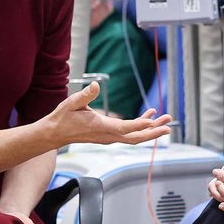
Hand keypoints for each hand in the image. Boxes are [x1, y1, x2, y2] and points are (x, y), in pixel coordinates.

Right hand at [47, 82, 171, 146]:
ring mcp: (109, 137)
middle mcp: (107, 135)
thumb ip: (85, 95)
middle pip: (135, 137)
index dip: (139, 125)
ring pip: (134, 136)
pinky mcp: (109, 136)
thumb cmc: (63, 118)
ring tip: (165, 120)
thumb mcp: (72, 103)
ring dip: (150, 129)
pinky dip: (140, 126)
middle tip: (168, 125)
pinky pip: (129, 134)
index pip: (124, 128)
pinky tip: (149, 117)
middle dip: (153, 131)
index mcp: (100, 127)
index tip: (153, 122)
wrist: (55, 133)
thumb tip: (96, 85)